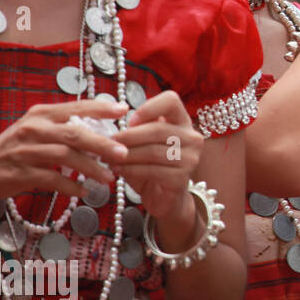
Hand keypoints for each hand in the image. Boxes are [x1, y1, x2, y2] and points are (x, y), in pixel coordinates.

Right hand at [0, 99, 127, 199]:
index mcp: (42, 114)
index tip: (123, 110)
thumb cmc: (16, 148)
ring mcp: (25, 150)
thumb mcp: (38, 129)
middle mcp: (34, 129)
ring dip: (91, 167)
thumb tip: (103, 128)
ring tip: (109, 176)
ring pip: (65, 156)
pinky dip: (71, 186)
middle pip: (74, 133)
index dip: (101, 108)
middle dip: (102, 144)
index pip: (75, 107)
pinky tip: (84, 190)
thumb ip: (65, 126)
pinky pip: (52, 179)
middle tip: (123, 153)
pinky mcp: (20, 173)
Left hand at [111, 90, 202, 223]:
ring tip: (107, 158)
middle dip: (128, 136)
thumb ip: (136, 131)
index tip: (129, 120)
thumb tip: (109, 126)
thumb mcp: (144, 144)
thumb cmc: (152, 166)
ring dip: (125, 155)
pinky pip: (152, 170)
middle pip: (158, 129)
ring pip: (153, 151)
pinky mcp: (182, 178)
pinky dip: (130, 170)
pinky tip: (117, 170)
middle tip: (107, 143)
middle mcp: (192, 137)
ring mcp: (190, 158)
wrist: (166, 198)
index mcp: (182, 122)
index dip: (148, 107)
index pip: (171, 101)